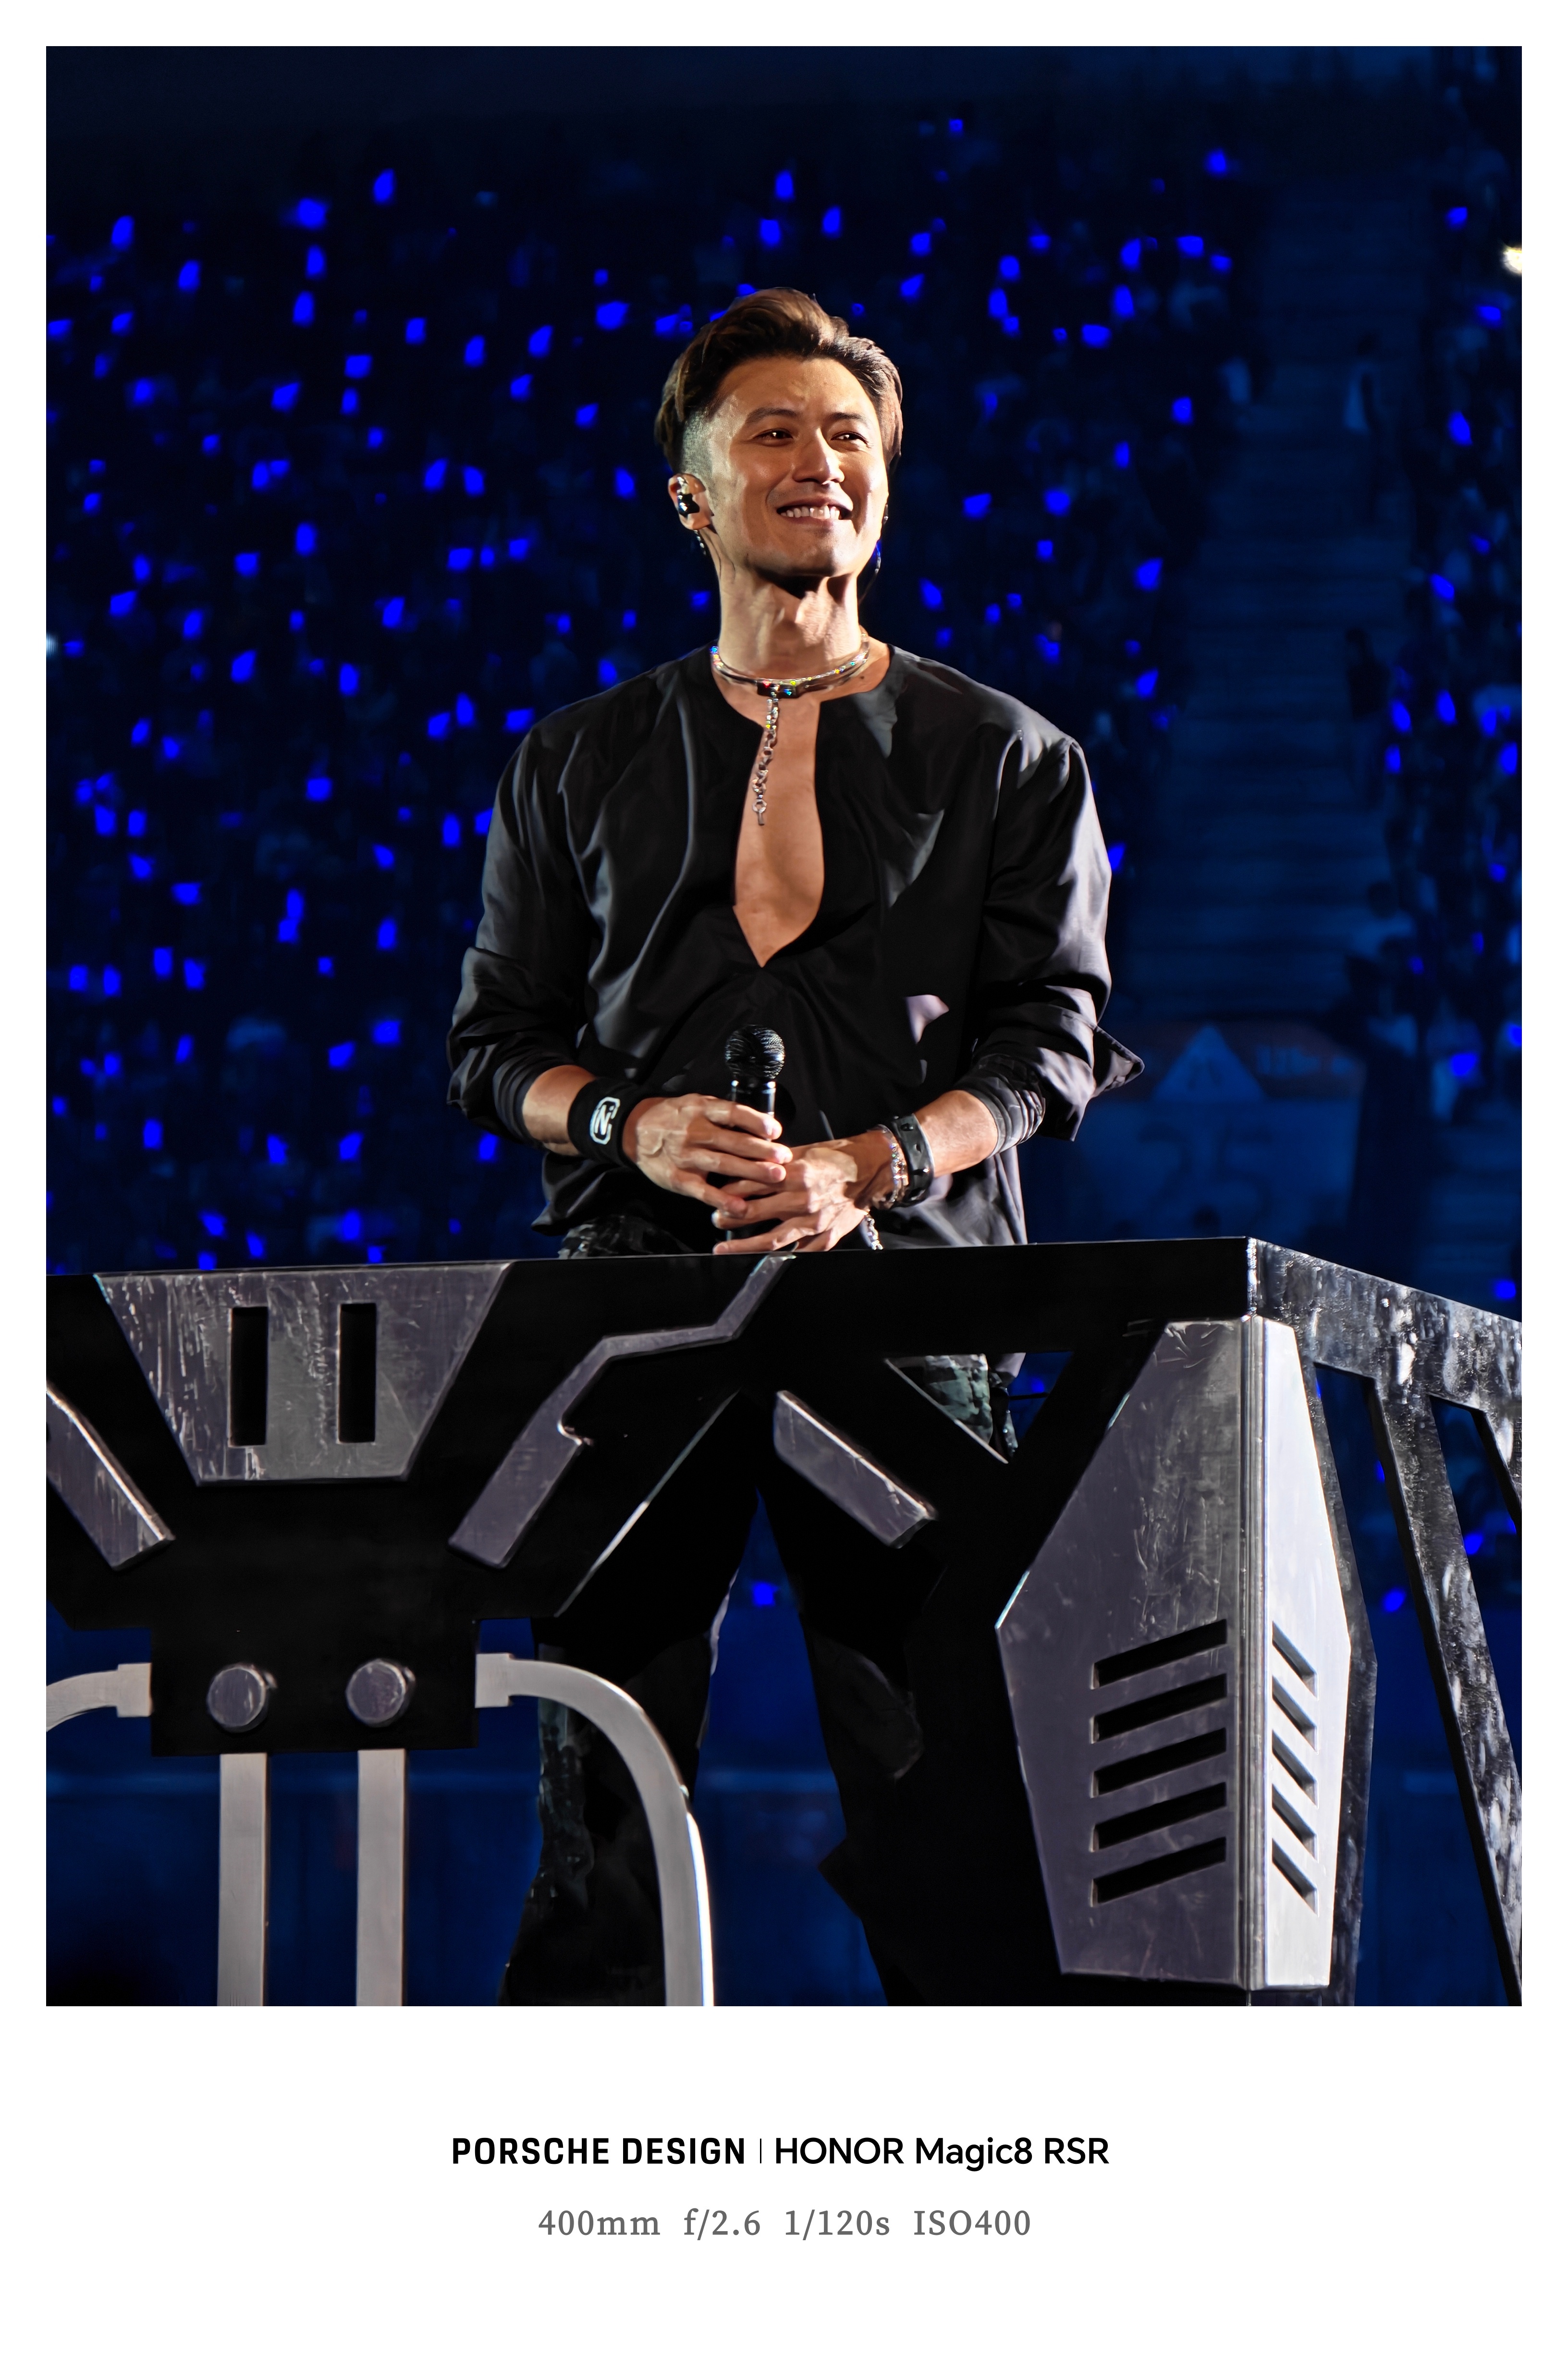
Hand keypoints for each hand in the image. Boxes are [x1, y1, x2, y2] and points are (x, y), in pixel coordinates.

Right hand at [622, 1093, 790, 1205]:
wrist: (638, 1131)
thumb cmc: (675, 1118)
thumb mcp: (697, 1105)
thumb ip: (723, 1113)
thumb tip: (760, 1123)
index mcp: (701, 1110)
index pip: (732, 1113)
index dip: (755, 1121)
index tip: (775, 1130)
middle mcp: (693, 1131)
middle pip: (732, 1141)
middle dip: (761, 1151)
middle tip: (784, 1158)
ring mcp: (685, 1156)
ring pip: (722, 1164)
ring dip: (750, 1171)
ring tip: (774, 1177)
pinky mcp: (679, 1178)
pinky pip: (703, 1191)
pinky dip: (722, 1199)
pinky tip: (740, 1206)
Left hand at [711, 1131, 893, 1255]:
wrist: (871, 1170)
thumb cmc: (835, 1158)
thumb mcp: (803, 1151)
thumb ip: (775, 1162)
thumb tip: (744, 1166)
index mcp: (794, 1174)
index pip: (750, 1184)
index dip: (728, 1191)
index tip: (715, 1195)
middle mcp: (802, 1200)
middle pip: (754, 1213)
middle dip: (729, 1218)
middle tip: (715, 1220)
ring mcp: (814, 1222)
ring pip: (771, 1240)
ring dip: (743, 1246)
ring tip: (723, 1250)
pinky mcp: (825, 1237)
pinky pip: (798, 1252)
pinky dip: (778, 1258)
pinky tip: (761, 1261)